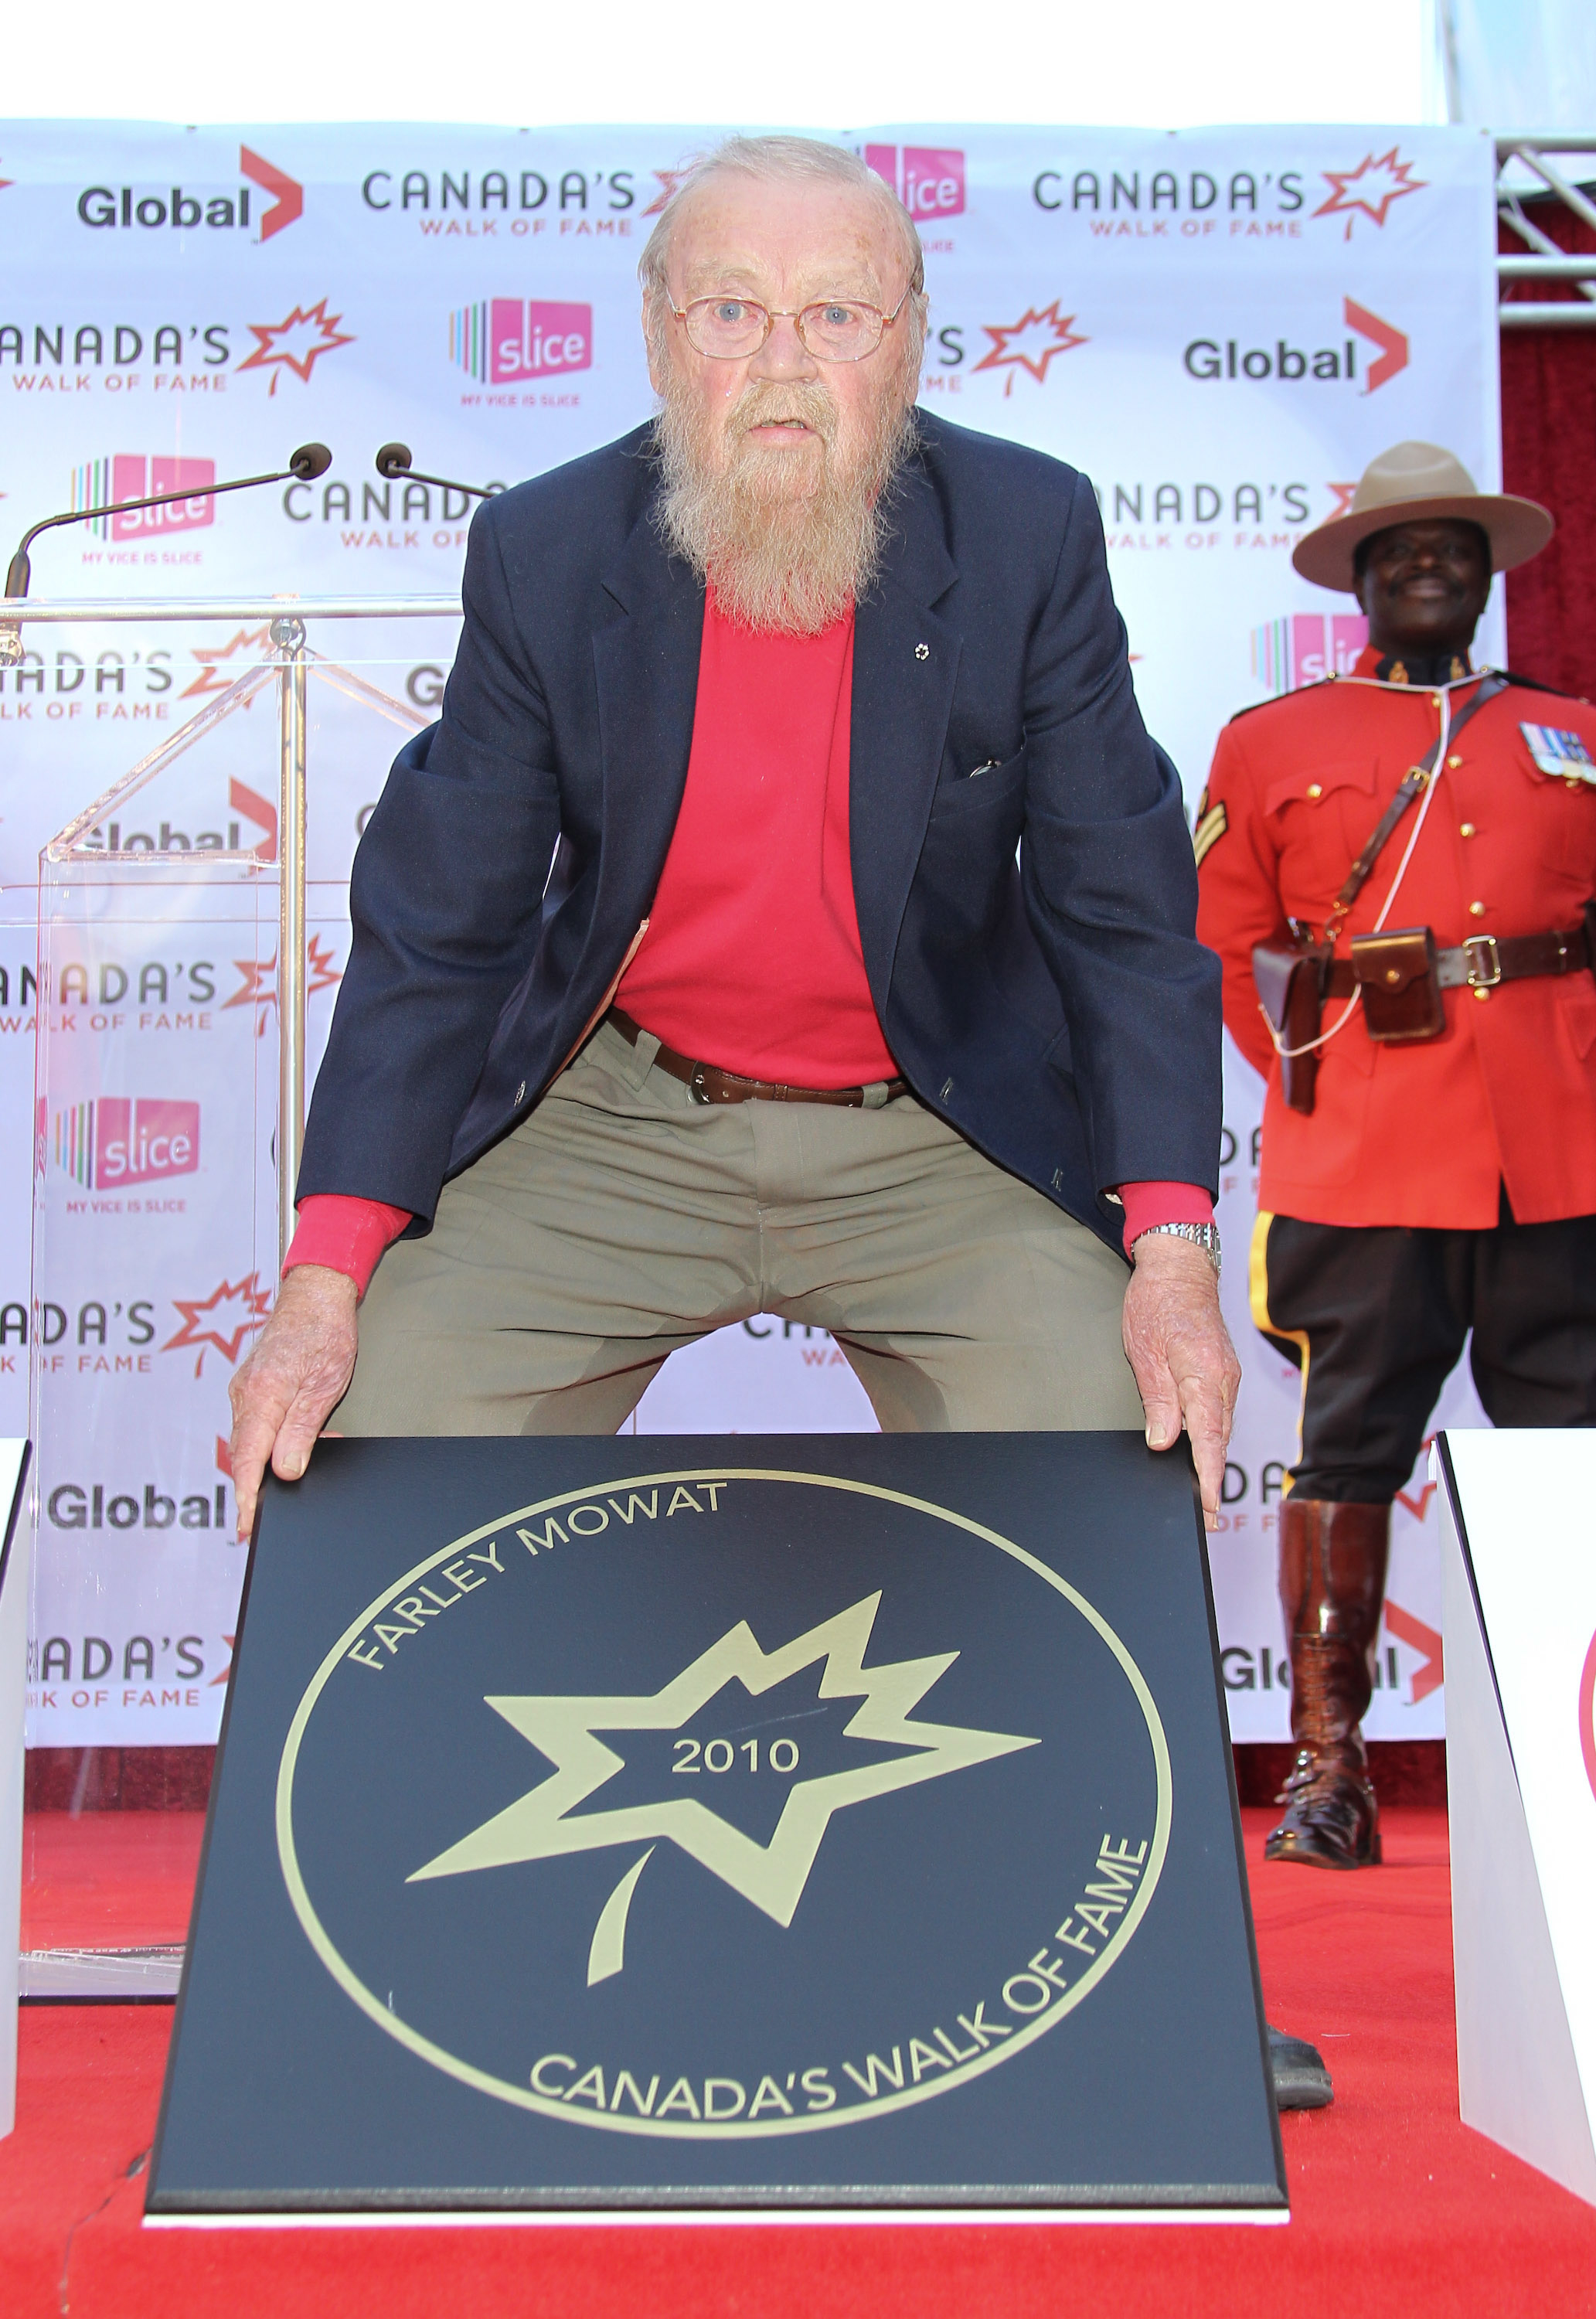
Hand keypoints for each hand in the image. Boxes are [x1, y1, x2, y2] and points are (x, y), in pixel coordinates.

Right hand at [227, 1265, 357, 1539]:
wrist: (315, 1294)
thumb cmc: (325, 1332)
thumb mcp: (324, 1386)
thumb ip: (301, 1431)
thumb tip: (285, 1471)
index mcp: (261, 1395)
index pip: (247, 1459)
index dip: (246, 1497)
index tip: (246, 1525)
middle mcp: (245, 1394)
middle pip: (242, 1454)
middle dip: (250, 1489)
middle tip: (256, 1521)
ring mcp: (245, 1390)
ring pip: (248, 1441)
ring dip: (262, 1466)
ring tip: (278, 1488)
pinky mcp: (251, 1387)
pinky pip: (253, 1425)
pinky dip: (265, 1445)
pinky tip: (285, 1453)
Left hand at [1121, 1235, 1240, 1529]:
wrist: (1180, 1267)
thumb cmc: (1156, 1302)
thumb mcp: (1143, 1352)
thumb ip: (1158, 1400)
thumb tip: (1163, 1442)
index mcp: (1202, 1374)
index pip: (1209, 1438)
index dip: (1208, 1478)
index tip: (1209, 1509)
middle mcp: (1223, 1378)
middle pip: (1219, 1438)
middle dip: (1213, 1480)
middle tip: (1209, 1520)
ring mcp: (1226, 1375)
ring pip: (1220, 1426)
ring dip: (1213, 1461)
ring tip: (1205, 1499)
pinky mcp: (1222, 1372)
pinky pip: (1218, 1412)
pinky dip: (1212, 1437)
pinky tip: (1202, 1453)